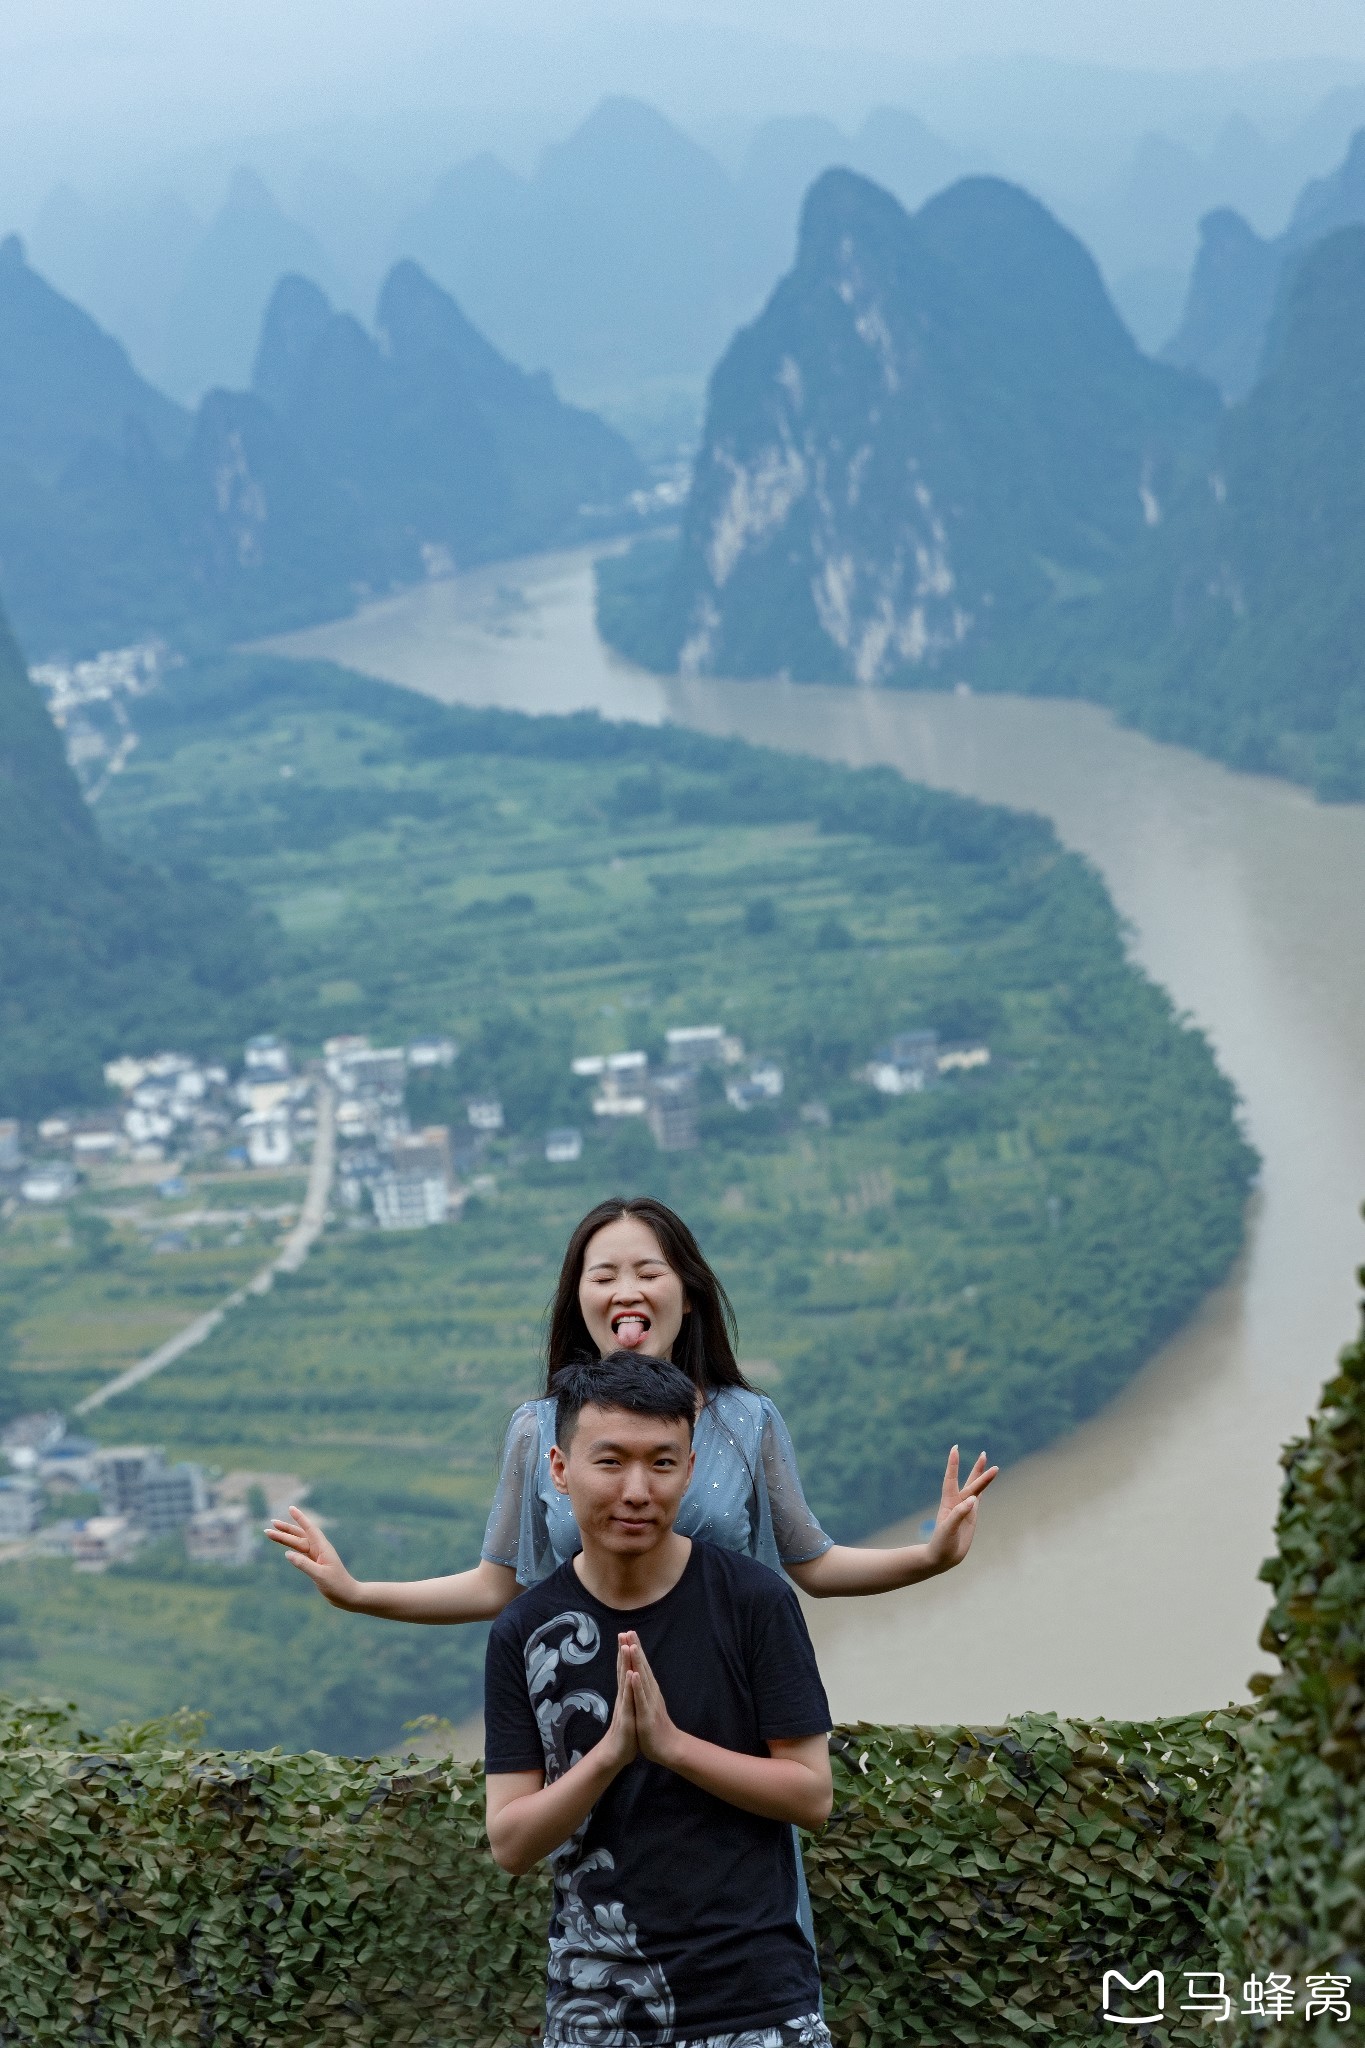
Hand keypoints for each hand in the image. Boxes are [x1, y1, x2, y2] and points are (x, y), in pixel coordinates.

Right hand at [266, 1505, 358, 1608]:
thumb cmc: (337, 1585)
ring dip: (286, 1539)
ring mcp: (317, 1557)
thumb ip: (303, 1564)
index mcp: (323, 1548)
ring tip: (271, 1533)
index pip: (309, 1529)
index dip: (300, 1518)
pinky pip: (301, 1553)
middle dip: (285, 1530)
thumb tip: (287, 1554)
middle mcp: (319, 1550)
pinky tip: (285, 1549)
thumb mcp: (320, 1575)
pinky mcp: (315, 1565)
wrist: (348, 1596)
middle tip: (270, 1524)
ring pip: (298, 1544)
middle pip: (300, 1536)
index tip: (291, 1508)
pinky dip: (292, 1549)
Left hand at [618, 1632, 678, 1767]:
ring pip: (642, 1678)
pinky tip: (634, 1674)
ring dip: (637, 1661)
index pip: (640, 1665)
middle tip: (629, 1631)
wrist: (668, 1748)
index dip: (634, 1649)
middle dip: (635, 1648)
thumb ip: (644, 1691)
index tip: (628, 1633)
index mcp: (649, 1690)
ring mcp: (649, 1702)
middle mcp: (650, 1692)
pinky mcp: (647, 1714)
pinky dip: (637, 1685)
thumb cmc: (656, 1727)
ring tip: (631, 1645)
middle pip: (642, 1666)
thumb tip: (640, 1676)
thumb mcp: (647, 1705)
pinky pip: (641, 1698)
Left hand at [924, 1445, 998, 1573]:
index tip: (955, 1448)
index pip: (951, 1479)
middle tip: (984, 1454)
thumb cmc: (941, 1544)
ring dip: (983, 1478)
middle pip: (970, 1482)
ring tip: (993, 1467)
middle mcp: (957, 1503)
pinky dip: (982, 1491)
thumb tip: (972, 1499)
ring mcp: (965, 1509)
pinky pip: (978, 1501)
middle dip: (977, 1469)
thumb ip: (959, 1514)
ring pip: (976, 1489)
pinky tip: (985, 1484)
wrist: (942, 1557)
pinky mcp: (971, 1517)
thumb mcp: (948, 1530)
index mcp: (948, 1503)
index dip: (953, 1464)